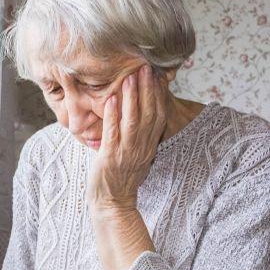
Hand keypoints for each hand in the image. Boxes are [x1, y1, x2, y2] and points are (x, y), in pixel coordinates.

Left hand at [86, 64, 167, 219]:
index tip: (155, 75)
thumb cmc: (120, 177)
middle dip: (148, 89)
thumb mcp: (135, 154)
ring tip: (130, 77)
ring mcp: (127, 152)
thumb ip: (139, 136)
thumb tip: (137, 114)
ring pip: (133, 121)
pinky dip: (113, 116)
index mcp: (149, 145)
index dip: (158, 94)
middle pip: (149, 114)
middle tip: (145, 67)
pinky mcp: (110, 157)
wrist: (112, 203)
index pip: (158, 115)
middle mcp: (142, 147)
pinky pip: (113, 133)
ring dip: (132, 98)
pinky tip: (112, 99)